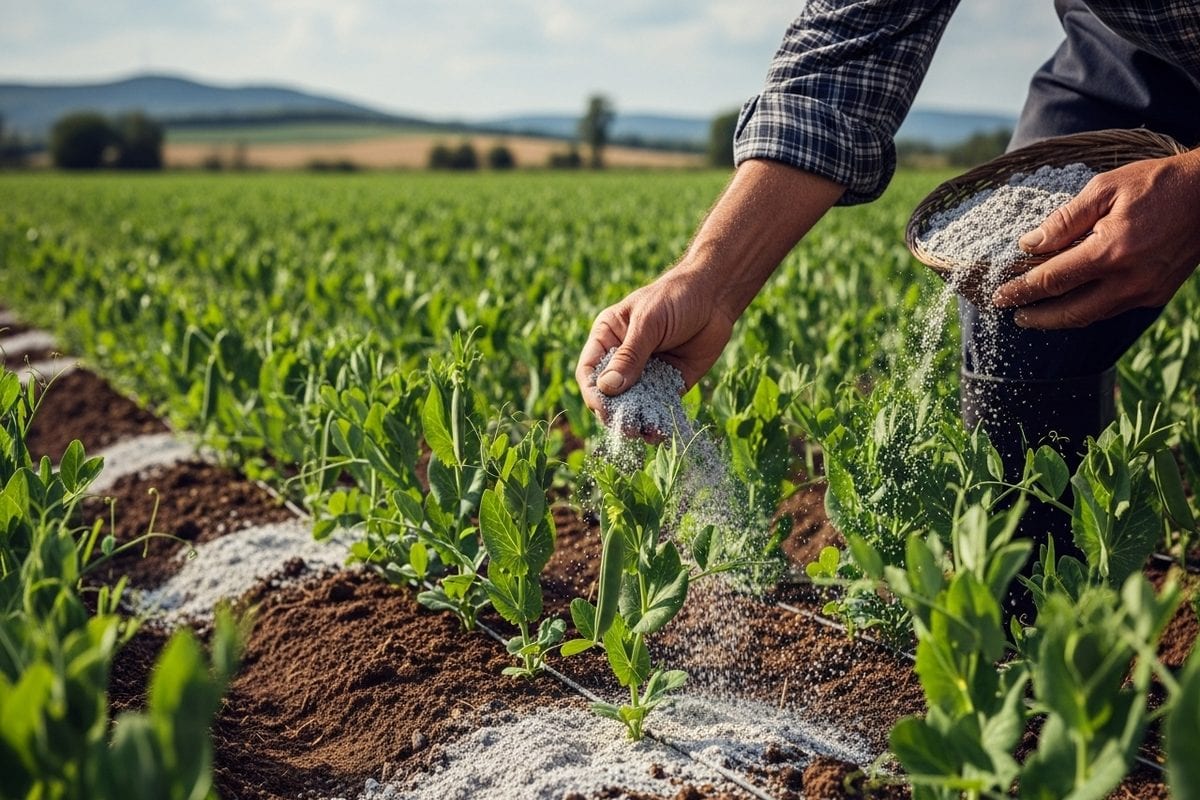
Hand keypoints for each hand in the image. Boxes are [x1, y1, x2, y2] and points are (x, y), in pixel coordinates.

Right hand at [575, 269, 735, 418]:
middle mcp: (623, 358)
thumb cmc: (675, 297)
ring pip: (634, 405)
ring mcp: (646, 372)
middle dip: (616, 413)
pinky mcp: (670, 383)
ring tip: (646, 434)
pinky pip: (659, 407)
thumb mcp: (649, 323)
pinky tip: (662, 432)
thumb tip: (607, 389)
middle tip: (627, 428)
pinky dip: (658, 421)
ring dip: (637, 421)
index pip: (590, 371)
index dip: (593, 393)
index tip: (604, 409)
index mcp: (608, 338)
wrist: (715, 296)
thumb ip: (630, 355)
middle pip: (609, 394)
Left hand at [991, 149, 1199, 327]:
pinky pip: (1112, 310)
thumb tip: (1029, 244)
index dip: (1021, 291)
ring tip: (1037, 314)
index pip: (1051, 281)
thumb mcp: (1105, 188)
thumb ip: (1064, 220)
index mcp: (1110, 252)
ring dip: (1061, 319)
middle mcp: (1127, 280)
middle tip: (1014, 316)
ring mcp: (1145, 292)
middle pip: (1069, 313)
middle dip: (1037, 318)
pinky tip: (1073, 303)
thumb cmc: (1157, 184)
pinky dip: (1088, 311)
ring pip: (1092, 317)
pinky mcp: (1156, 295)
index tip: (999, 296)